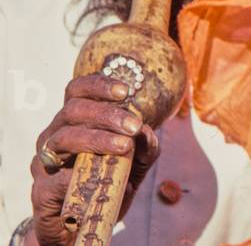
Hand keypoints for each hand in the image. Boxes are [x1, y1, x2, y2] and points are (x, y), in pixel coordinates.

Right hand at [28, 74, 159, 245]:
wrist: (79, 227)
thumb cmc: (106, 186)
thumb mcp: (135, 166)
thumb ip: (146, 149)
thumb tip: (148, 132)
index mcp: (73, 122)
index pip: (77, 91)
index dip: (98, 85)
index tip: (125, 91)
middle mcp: (54, 136)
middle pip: (73, 110)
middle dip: (107, 114)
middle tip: (133, 126)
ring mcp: (44, 162)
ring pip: (64, 137)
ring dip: (97, 139)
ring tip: (123, 146)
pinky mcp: (41, 190)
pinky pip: (56, 177)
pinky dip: (79, 174)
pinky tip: (96, 176)